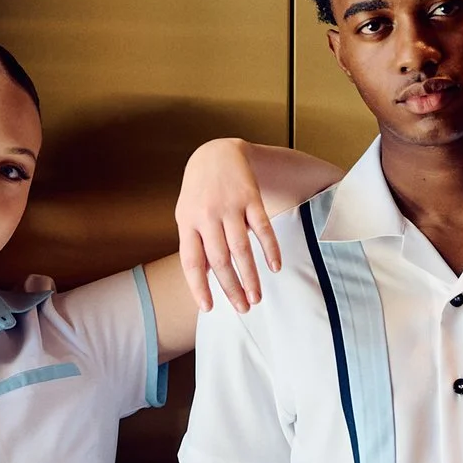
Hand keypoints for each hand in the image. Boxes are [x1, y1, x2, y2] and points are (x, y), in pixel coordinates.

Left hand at [176, 139, 282, 315]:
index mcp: (188, 223)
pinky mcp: (251, 198)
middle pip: (220, 260)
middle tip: (243, 309)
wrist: (215, 153)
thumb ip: (196, 244)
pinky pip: (263, 228)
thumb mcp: (188, 215)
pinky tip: (275, 267)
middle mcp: (207, 216)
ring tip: (256, 298)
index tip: (208, 308)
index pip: (192, 262)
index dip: (199, 287)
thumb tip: (207, 278)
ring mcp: (230, 206)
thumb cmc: (199, 191)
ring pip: (242, 249)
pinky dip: (270, 249)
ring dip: (251, 276)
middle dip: (232, 288)